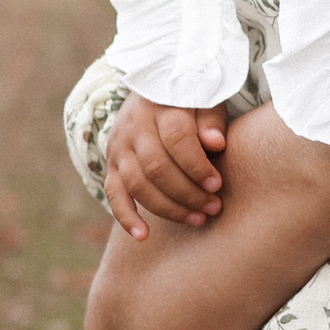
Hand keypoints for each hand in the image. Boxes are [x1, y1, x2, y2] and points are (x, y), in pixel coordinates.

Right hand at [104, 97, 227, 238]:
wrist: (151, 93)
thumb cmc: (189, 100)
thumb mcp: (205, 99)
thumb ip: (211, 120)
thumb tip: (216, 144)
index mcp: (160, 107)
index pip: (176, 139)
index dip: (197, 165)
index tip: (217, 184)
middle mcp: (134, 127)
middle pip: (156, 166)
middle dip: (187, 192)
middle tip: (214, 207)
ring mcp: (119, 147)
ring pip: (137, 184)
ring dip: (167, 208)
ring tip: (197, 219)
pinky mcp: (111, 164)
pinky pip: (113, 193)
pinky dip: (126, 217)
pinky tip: (143, 236)